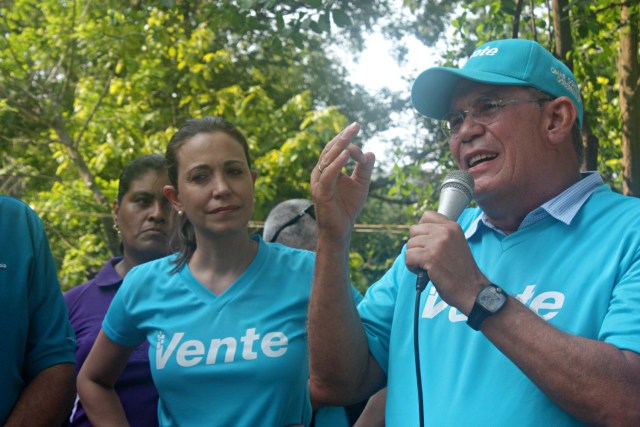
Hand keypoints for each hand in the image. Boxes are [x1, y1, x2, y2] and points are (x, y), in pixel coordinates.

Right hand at [311, 122, 374, 240]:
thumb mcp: (361, 184)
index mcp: (328, 170)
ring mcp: (319, 182)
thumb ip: (365, 169)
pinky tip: (345, 154)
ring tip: (350, 135)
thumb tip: (371, 152)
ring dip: (339, 146)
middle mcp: (320, 173)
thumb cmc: (347, 207)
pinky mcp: (321, 192)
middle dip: (344, 136)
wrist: (340, 230)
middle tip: (356, 125)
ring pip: (327, 159)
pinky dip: (336, 164)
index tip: (366, 155)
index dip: (351, 145)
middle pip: (330, 149)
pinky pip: (328, 174)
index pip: (337, 150)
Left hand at [405, 211, 486, 313]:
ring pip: (409, 244)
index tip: (427, 242)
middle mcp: (445, 232)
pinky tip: (425, 272)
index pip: (427, 215)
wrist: (472, 289)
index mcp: (452, 227)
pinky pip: (408, 257)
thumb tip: (418, 230)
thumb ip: (441, 234)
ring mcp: (437, 244)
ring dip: (414, 258)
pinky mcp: (430, 257)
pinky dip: (412, 267)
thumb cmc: (461, 271)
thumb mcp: (456, 243)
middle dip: (417, 245)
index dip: (422, 230)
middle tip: (427, 257)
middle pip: (414, 230)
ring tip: (427, 266)